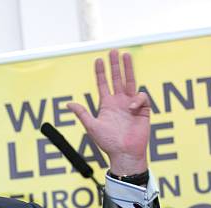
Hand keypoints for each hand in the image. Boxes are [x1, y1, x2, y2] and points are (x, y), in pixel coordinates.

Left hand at [67, 49, 149, 174]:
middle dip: (115, 65)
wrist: (124, 153)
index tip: (98, 60)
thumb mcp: (91, 126)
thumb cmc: (107, 142)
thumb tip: (67, 104)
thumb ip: (82, 113)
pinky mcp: (143, 110)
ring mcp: (131, 104)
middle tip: (113, 51)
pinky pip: (141, 97)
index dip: (101, 72)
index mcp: (107, 104)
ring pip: (130, 82)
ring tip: (126, 55)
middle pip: (117, 79)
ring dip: (128, 69)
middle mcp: (119, 101)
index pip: (103, 84)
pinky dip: (137, 99)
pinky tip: (131, 108)